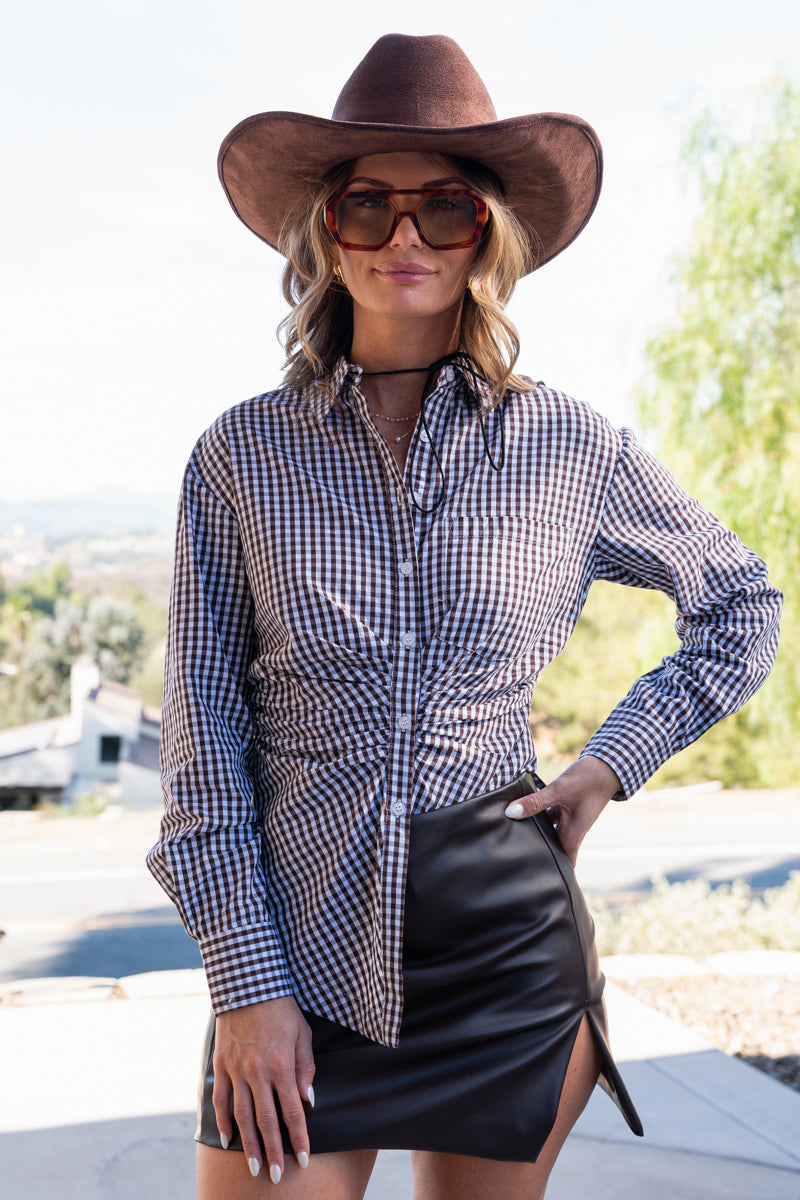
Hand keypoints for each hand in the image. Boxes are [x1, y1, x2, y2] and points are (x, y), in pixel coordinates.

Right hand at [212, 995, 314, 1182]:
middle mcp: (257, 1071)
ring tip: (253, 1167)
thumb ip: (305, 1068)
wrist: (249, 984)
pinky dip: (223, 1120)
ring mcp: (236, 1069)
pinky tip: (227, 1139)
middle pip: (266, 1120)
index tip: (303, 1159)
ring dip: (248, 1144)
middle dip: (272, 1151)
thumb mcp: (302, 1034)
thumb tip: (308, 1099)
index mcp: (281, 1065)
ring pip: (241, 1115)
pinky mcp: (222, 1064)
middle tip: (275, 1177)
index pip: (292, 1111)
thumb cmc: (282, 1009)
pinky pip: (221, 1098)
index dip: (299, 1137)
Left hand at [505, 756, 621, 866]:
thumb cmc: (589, 779)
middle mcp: (571, 829)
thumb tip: (511, 813)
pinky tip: (522, 811)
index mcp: (573, 833)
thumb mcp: (560, 790)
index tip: (536, 879)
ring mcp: (569, 818)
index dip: (552, 872)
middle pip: (553, 849)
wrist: (606, 765)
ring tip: (514, 836)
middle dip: (538, 854)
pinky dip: (538, 816)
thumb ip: (535, 802)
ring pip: (549, 831)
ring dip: (536, 833)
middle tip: (517, 859)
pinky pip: (549, 816)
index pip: (563, 863)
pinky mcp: (565, 807)